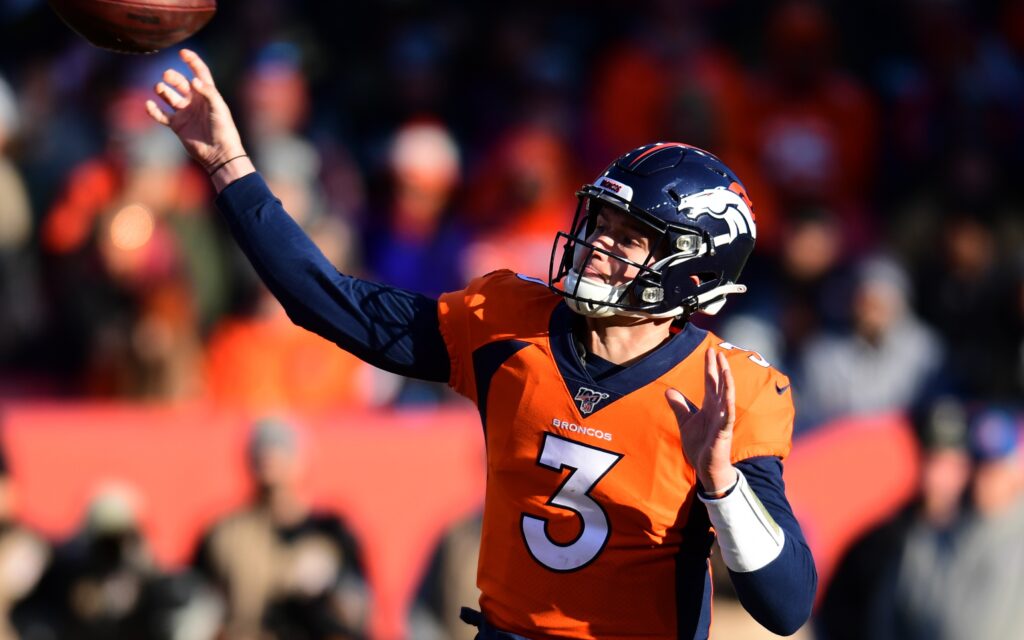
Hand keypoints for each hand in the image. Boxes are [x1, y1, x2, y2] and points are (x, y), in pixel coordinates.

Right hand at [145, 49, 245, 175]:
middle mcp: (195, 101)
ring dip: (163, 91)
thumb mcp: (219, 109)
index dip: (192, 61)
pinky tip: (149, 105)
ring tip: (159, 88)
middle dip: (173, 77)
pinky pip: (162, 115)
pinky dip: (154, 110)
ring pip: (169, 97)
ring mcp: (185, 113)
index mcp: (207, 95)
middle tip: (167, 76)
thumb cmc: (223, 130)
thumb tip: (193, 80)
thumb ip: (208, 93)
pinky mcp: (177, 125)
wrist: (219, 153)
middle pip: (180, 83)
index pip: (199, 73)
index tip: (183, 52)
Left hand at [666, 348, 737, 494]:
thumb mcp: (685, 421)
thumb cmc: (700, 445)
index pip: (711, 383)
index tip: (710, 352)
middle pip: (719, 385)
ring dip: (726, 382)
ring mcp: (723, 420)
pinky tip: (727, 396)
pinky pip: (727, 418)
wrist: (707, 467)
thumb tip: (668, 390)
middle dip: (718, 369)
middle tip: (717, 351)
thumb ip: (679, 406)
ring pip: (726, 397)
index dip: (710, 368)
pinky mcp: (723, 433)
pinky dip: (728, 407)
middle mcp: (718, 410)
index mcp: (710, 407)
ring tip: (725, 367)